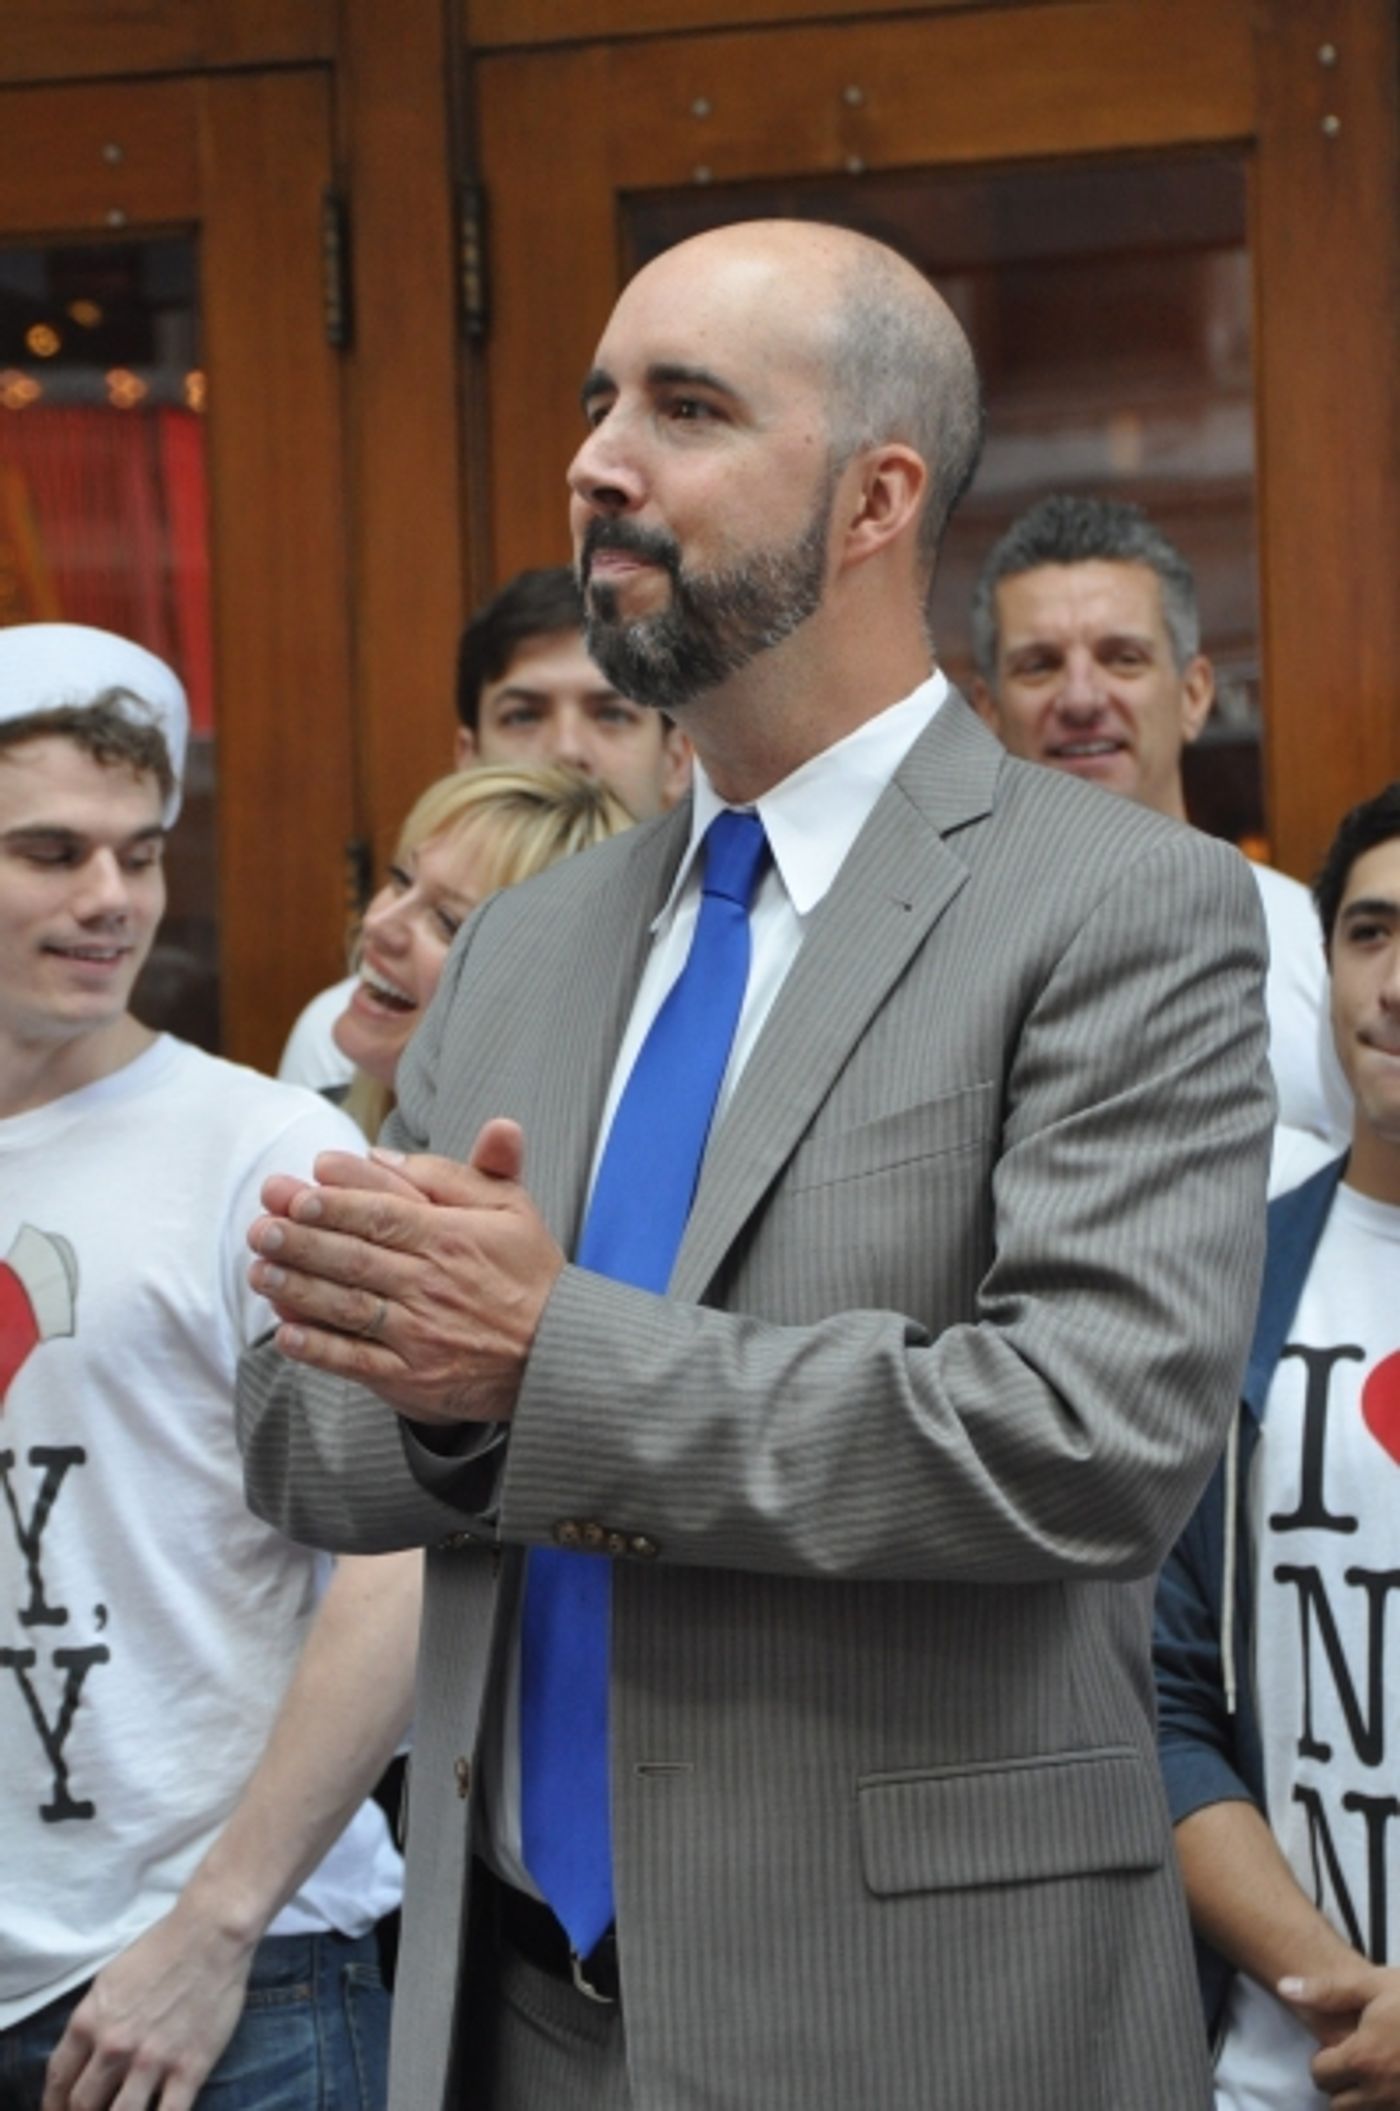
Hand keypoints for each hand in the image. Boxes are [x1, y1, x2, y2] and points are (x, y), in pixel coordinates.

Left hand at [42, 1907, 253, 2110]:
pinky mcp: (189, 2068)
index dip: (53, 2104)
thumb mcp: (110, 1979)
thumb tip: (86, 2055)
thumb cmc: (162, 1948)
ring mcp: (151, 2060)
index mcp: (90, 2021)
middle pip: (82, 2106)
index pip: (57, 2079)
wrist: (211, 1933)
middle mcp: (114, 2046)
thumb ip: (94, 2021)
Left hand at [247, 1119, 564, 1424]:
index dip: (334, 1205)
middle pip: (354, 1259)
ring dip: (298, 1289)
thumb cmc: (529, 1273)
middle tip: (260, 1228)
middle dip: (301, 1242)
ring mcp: (420, 1335)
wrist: (559, 1355)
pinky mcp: (414, 1379)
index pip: (382, 1215)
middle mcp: (432, 1286)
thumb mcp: (510, 1208)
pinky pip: (357, 1362)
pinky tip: (286, 1334)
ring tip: (260, 1271)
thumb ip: (452, 1174)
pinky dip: (319, 1349)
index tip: (295, 1195)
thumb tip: (385, 1155)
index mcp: (452, 1239)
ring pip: (347, 1307)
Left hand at [1281, 1964, 1399, 2105]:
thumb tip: (1284, 1988)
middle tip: (1359, 2060)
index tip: (1341, 2046)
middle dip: (1343, 2084)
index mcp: (1363, 2059)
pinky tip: (1395, 2080)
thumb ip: (1327, 1991)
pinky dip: (1387, 2102)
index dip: (1325, 2059)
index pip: (1320, 2075)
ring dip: (1366, 2097)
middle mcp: (1382, 2091)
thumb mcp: (1374, 1985)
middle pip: (1339, 2104)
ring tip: (1380, 2070)